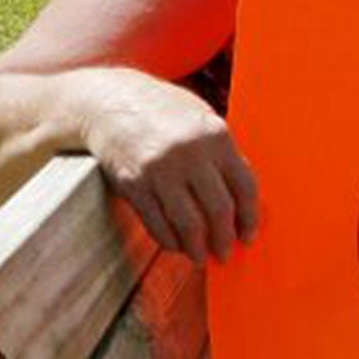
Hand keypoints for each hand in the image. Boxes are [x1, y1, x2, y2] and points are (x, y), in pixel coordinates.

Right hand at [79, 69, 258, 264]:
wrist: (109, 101)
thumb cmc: (163, 113)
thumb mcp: (202, 121)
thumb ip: (222, 156)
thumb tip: (242, 201)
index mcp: (216, 136)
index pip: (244, 186)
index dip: (249, 217)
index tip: (249, 235)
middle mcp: (190, 154)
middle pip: (218, 209)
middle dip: (224, 238)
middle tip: (225, 253)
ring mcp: (159, 170)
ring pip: (188, 222)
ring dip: (197, 247)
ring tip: (202, 257)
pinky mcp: (133, 183)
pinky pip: (156, 222)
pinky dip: (169, 240)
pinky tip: (176, 245)